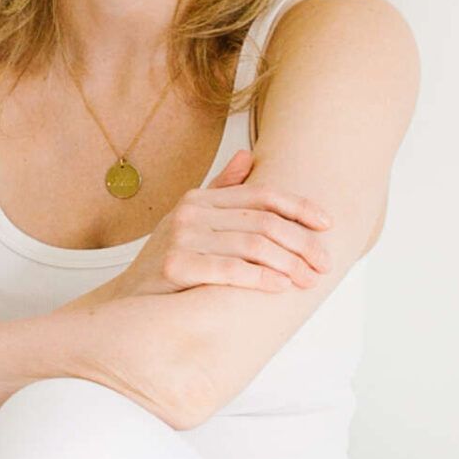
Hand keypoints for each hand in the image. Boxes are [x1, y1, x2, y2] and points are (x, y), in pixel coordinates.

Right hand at [102, 144, 332, 301]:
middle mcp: (191, 212)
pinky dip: (261, 277)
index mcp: (200, 198)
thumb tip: (248, 156)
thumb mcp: (192, 222)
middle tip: (325, 264)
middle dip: (302, 243)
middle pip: (264, 221)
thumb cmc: (166, 263)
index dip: (300, 207)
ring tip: (308, 280)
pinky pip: (231, 269)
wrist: (130, 302)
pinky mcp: (176, 265)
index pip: (261, 194)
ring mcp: (182, 237)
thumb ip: (221, 192)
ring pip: (253, 244)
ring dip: (289, 264)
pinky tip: (280, 287)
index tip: (327, 224)